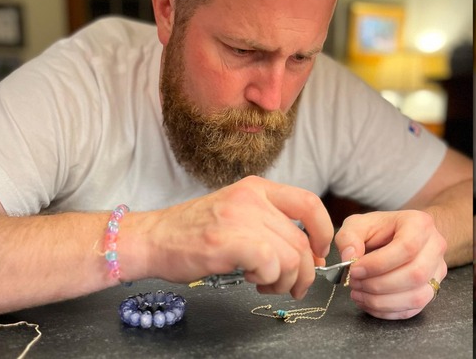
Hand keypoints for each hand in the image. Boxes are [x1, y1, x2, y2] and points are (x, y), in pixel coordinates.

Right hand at [145, 176, 332, 299]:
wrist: (152, 239)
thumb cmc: (192, 233)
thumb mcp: (235, 213)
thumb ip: (269, 225)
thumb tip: (309, 254)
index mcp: (255, 188)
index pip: (309, 203)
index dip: (322, 232)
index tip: (317, 254)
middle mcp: (251, 198)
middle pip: (301, 241)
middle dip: (304, 272)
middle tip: (291, 287)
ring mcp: (239, 218)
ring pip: (291, 257)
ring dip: (285, 281)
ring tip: (266, 285)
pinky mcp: (228, 241)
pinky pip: (271, 264)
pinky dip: (268, 279)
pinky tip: (251, 280)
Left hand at [334, 210, 446, 319]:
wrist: (397, 235)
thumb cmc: (378, 229)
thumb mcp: (358, 224)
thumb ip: (349, 237)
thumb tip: (349, 258)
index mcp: (419, 224)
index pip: (407, 247)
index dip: (379, 263)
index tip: (355, 269)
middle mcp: (435, 247)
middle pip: (415, 274)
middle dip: (379, 284)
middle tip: (354, 282)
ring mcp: (437, 271)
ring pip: (417, 297)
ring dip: (383, 301)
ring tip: (358, 294)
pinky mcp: (431, 290)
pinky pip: (413, 310)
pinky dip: (387, 311)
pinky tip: (368, 302)